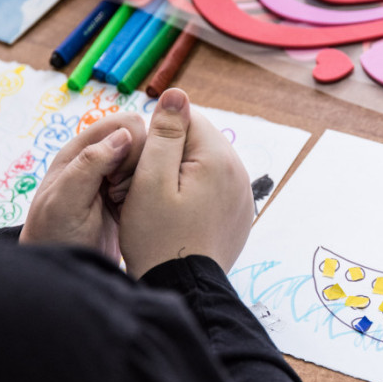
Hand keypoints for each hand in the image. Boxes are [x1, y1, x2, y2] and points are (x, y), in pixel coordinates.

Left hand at [20, 112, 145, 260]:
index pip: (123, 125)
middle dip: (143, 165)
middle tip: (122, 194)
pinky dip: (151, 195)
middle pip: (142, 140)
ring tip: (126, 206)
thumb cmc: (54, 237)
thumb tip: (124, 135)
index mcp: (81, 152)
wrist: (61, 275)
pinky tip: (135, 214)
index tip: (118, 179)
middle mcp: (100, 160)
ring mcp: (116, 180)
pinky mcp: (129, 199)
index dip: (132, 146)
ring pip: (151, 163)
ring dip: (148, 182)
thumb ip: (90, 165)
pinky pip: (153, 185)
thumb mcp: (65, 202)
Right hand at [119, 88, 253, 277]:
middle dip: (169, 155)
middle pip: (198, 142)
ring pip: (205, 166)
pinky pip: (214, 190)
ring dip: (180, 175)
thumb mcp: (150, 181)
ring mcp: (243, 196)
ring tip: (159, 205)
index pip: (187, 118)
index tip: (139, 165)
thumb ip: (164, 134)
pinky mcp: (240, 215)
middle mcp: (240, 173)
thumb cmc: (159, 238)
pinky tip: (177, 217)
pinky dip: (194, 195)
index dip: (156, 135)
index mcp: (219, 159)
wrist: (184, 288)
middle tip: (144, 188)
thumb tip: (176, 93)